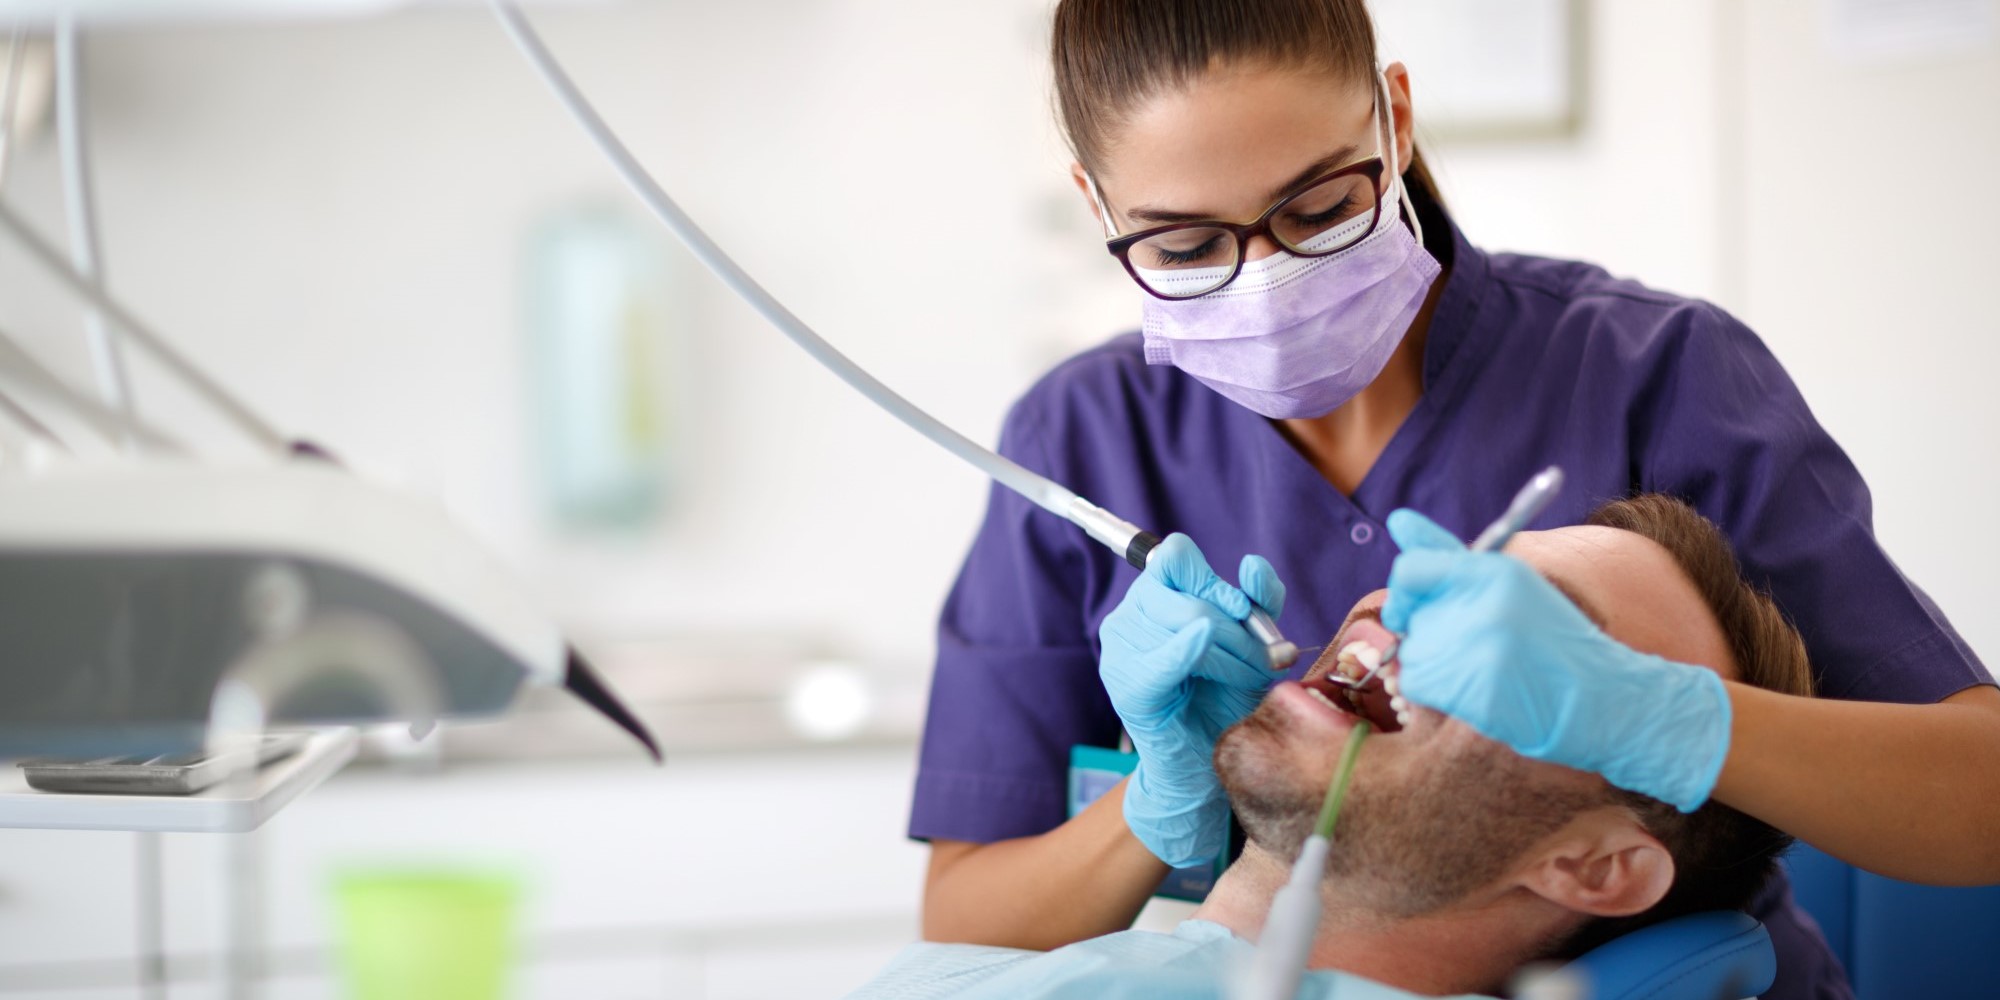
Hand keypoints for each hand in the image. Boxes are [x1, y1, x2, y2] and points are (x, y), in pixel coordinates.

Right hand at [1099, 533, 1286, 866]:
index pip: (1175, 557)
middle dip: (1237, 629)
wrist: (1210, 764)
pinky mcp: (1128, 685)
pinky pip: (1162, 659)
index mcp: (1156, 596)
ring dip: (1231, 654)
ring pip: (1188, 624)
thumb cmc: (1226, 698)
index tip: (1242, 612)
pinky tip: (1202, 651)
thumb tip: (1251, 565)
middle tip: (1260, 663)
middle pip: (1189, 596)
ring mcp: (1122, 649)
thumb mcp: (1252, 643)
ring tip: (1241, 680)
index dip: (1213, 580)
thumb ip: (1258, 601)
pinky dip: (1186, 652)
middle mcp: (1130, 615)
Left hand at [1379, 509, 1730, 811]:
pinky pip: (1417, 684)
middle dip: (1429, 631)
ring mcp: (1474, 649)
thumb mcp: (1510, 584)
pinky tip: (1478, 691)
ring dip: (1436, 664)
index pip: (1411, 570)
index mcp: (1494, 571)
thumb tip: (1397, 519)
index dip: (1404, 590)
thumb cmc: (1551, 638)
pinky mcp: (1468, 689)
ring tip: (1485, 669)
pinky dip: (1438, 691)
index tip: (1411, 605)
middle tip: (1477, 646)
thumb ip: (1449, 556)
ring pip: (1412, 652)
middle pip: (1409, 615)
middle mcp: (1480, 604)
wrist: (1600, 697)